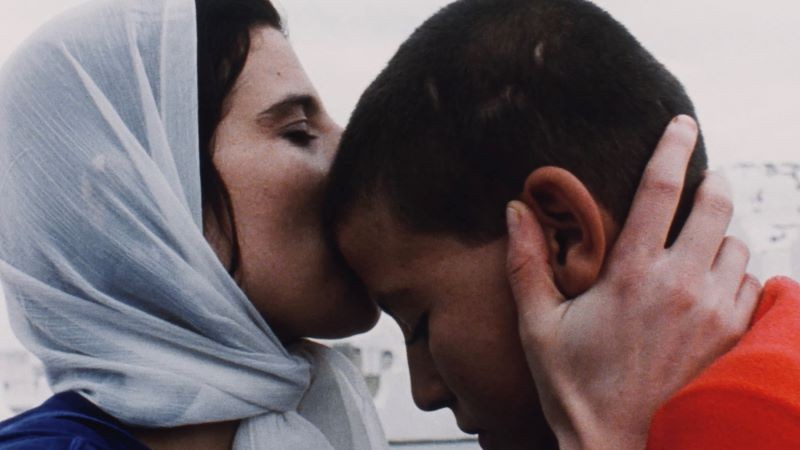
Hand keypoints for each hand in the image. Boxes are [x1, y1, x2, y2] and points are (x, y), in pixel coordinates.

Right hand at [505, 116, 760, 449]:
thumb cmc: (577, 388)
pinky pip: (753, 284)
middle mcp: (682, 285)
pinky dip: (737, 275)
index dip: (672, 147)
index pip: (661, 190)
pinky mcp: (736, 338)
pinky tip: (712, 287)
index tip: (681, 123)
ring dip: (723, 236)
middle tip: (704, 177)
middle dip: (713, 182)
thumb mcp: (538, 326)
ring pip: (739, 245)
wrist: (622, 448)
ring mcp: (717, 312)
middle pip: (717, 206)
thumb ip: (526, 263)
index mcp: (632, 274)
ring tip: (700, 245)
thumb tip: (516, 210)